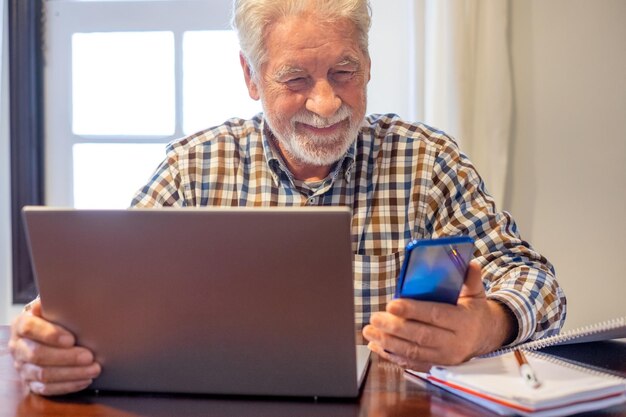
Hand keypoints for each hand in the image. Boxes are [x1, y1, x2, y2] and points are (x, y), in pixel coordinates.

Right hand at [9, 298, 100, 395]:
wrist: (48, 330)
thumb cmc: (56, 315)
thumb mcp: (56, 304)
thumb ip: (59, 301)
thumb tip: (72, 292)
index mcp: (22, 324)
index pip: (30, 328)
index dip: (50, 334)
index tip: (71, 339)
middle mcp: (19, 346)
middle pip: (38, 354)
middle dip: (66, 357)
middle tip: (89, 356)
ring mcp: (23, 366)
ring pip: (43, 374)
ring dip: (71, 373)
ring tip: (94, 369)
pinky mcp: (30, 382)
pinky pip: (47, 388)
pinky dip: (68, 385)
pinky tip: (85, 380)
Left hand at [362, 260, 514, 370]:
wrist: (485, 337)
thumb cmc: (473, 311)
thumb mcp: (476, 293)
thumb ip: (471, 279)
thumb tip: (468, 263)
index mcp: (463, 321)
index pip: (436, 315)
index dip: (413, 310)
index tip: (392, 304)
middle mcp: (454, 342)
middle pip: (421, 336)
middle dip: (394, 327)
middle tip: (374, 318)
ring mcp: (444, 357)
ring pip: (413, 352)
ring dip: (388, 342)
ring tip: (369, 331)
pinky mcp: (436, 366)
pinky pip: (411, 363)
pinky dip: (392, 356)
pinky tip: (376, 345)